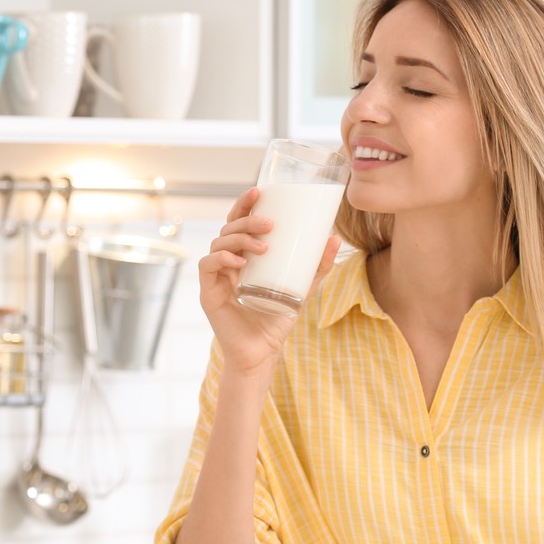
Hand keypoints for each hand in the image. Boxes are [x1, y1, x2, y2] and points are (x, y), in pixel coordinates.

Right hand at [198, 186, 340, 375]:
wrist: (263, 352)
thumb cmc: (277, 318)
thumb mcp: (302, 288)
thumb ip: (317, 266)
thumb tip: (335, 239)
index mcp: (243, 256)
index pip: (238, 222)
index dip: (244, 204)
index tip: (260, 191)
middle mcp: (226, 263)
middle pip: (228, 228)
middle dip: (246, 219)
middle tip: (270, 223)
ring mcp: (216, 277)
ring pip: (218, 244)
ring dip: (240, 239)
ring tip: (264, 246)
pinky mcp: (208, 293)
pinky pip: (208, 267)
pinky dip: (223, 260)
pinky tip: (241, 263)